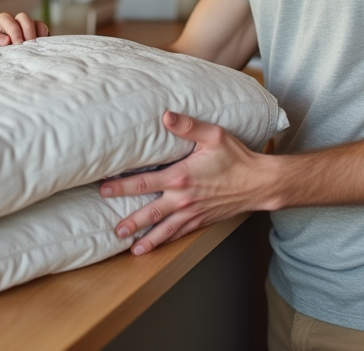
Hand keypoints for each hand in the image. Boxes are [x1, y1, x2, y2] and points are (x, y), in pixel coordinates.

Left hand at [0, 12, 48, 45]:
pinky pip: (43, 30)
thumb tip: (6, 40)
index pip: (9, 20)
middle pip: (24, 18)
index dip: (14, 31)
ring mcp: (27, 27)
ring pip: (36, 23)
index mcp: (3, 20)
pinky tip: (41, 45)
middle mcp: (16, 21)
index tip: (16, 43)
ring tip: (35, 46)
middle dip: (27, 31)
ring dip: (37, 34)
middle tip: (27, 45)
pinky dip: (44, 36)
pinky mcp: (36, 34)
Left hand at [99, 111, 268, 255]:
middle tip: (114, 230)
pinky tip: (158, 245)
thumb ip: (187, 126)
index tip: (103, 189)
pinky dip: (167, 240)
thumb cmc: (237, 157)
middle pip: (150, 213)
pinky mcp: (202, 220)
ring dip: (147, 239)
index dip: (121, 187)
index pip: (144, 183)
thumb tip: (165, 114)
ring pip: (165, 229)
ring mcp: (193, 213)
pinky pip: (180, 233)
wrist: (259, 183)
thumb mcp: (213, 135)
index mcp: (181, 177)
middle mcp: (184, 199)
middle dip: (130, 222)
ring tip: (132, 248)